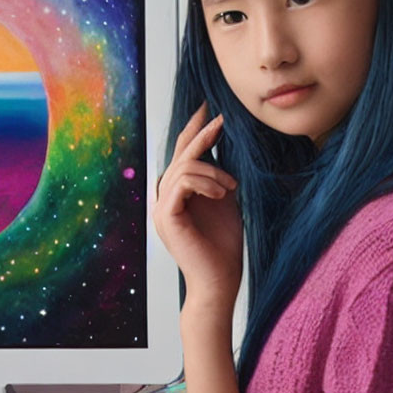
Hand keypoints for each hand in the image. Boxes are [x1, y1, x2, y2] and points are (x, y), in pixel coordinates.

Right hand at [153, 101, 242, 313]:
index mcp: (177, 195)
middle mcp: (164, 198)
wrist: (220, 282)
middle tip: (221, 119)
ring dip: (212, 171)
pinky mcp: (166, 215)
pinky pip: (183, 182)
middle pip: (179, 155)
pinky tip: (223, 192)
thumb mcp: (224, 203)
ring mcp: (161, 207)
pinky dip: (206, 182)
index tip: (209, 110)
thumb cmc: (224, 248)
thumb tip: (222, 148)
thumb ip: (217, 179)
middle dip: (201, 134)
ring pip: (183, 167)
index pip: (182, 156)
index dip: (194, 131)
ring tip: (231, 187)